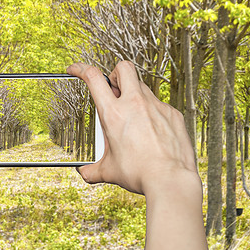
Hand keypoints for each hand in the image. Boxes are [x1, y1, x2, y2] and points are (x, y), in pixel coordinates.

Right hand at [67, 61, 207, 249]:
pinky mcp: (172, 114)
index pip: (94, 78)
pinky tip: (151, 130)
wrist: (170, 180)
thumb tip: (85, 173)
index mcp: (114, 114)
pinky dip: (152, 112)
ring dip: (133, 94)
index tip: (76, 69)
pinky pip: (159, 105)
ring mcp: (156, 107)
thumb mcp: (109, 171)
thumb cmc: (140, 173)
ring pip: (143, 86)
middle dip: (115, 73)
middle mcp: (135, 104)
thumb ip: (93, 170)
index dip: (82, 68)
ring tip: (132, 116)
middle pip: (123, 68)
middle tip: (113, 88)